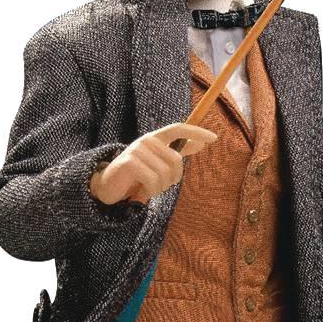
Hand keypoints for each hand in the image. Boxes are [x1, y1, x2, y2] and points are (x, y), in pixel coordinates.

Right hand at [89, 122, 217, 205]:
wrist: (109, 186)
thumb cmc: (137, 175)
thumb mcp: (159, 162)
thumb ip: (178, 151)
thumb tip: (201, 143)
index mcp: (154, 138)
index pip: (178, 129)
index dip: (196, 132)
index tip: (213, 139)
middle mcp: (146, 141)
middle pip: (175, 159)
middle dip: (173, 178)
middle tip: (162, 185)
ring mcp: (137, 150)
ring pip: (165, 173)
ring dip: (160, 187)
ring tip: (149, 188)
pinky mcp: (129, 163)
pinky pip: (153, 180)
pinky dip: (151, 191)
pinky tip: (142, 192)